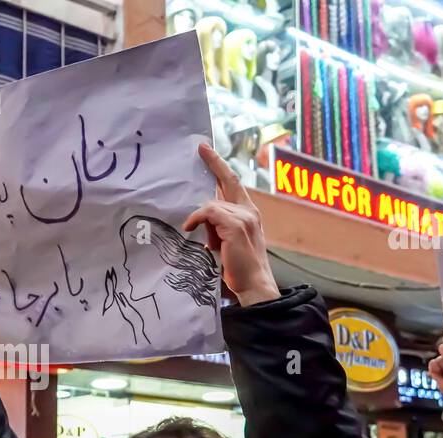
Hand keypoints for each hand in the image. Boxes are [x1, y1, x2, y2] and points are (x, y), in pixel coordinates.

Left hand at [182, 143, 279, 306]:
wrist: (253, 284)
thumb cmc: (238, 268)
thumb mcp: (225, 242)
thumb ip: (216, 227)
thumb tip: (200, 220)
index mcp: (248, 213)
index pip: (233, 184)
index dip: (221, 167)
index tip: (208, 152)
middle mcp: (249, 210)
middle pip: (229, 180)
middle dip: (215, 162)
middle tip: (201, 148)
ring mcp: (244, 216)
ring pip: (214, 203)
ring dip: (201, 219)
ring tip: (200, 237)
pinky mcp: (236, 225)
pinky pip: (209, 211)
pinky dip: (197, 219)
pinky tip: (189, 228)